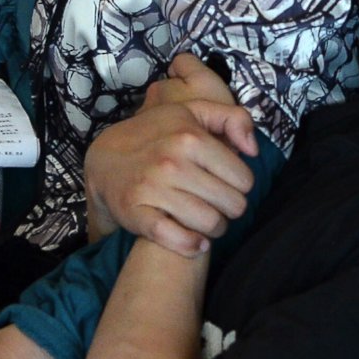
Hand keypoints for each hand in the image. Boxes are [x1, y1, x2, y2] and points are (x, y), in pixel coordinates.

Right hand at [83, 54, 257, 255]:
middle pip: (232, 205)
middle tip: (217, 203)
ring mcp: (153, 189)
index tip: (227, 184)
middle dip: (229, 208)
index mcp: (191, 137)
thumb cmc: (158, 136)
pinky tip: (196, 241)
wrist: (105, 158)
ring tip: (207, 219)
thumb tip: (252, 150)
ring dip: (215, 228)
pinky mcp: (137, 214)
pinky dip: (193, 245)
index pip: (244, 179)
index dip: (240, 185)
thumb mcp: (194, 113)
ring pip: (211, 224)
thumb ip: (233, 119)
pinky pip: (178, 240)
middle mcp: (172, 163)